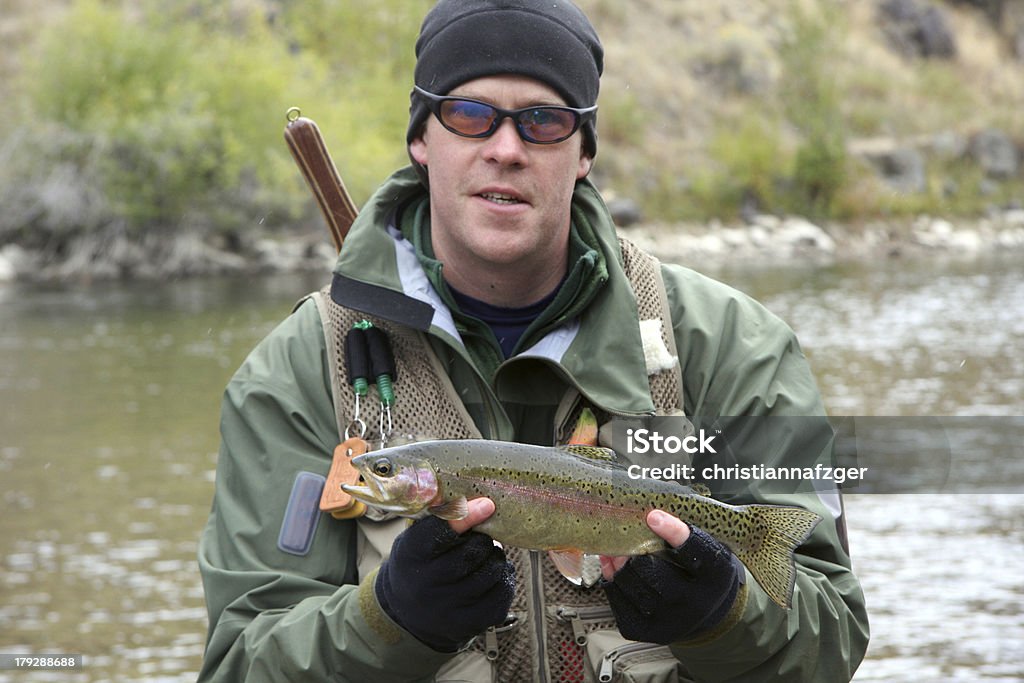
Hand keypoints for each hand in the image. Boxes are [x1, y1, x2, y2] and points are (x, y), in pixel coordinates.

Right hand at [375, 498, 514, 650]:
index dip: (466, 517)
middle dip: (483, 539)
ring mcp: (449, 607)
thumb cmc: (419, 565)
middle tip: (480, 536)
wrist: (408, 614)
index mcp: (410, 556)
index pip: (440, 533)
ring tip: (484, 556)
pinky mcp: (471, 623)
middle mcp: (426, 585)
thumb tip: (477, 497)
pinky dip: (504, 578)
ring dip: (495, 558)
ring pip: (491, 571)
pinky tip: (492, 574)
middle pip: (472, 552)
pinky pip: (502, 592)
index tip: (487, 504)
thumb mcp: (415, 539)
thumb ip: (440, 519)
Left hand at [600, 510, 741, 643]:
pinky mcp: (648, 631)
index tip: (654, 516)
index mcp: (716, 575)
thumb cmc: (703, 573)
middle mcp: (696, 604)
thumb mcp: (708, 548)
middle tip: (624, 535)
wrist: (707, 613)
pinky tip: (613, 567)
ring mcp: (670, 621)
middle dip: (633, 550)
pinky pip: (618, 601)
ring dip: (618, 563)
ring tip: (615, 549)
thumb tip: (650, 511)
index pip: (696, 552)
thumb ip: (685, 530)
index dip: (674, 532)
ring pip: (631, 586)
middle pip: (654, 572)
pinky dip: (611, 580)